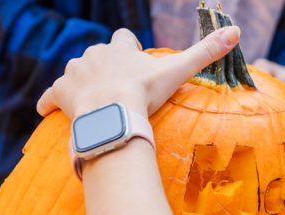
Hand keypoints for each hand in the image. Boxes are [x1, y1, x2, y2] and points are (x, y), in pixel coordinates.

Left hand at [36, 25, 239, 118]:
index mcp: (118, 47)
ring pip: (75, 73)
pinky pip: (49, 96)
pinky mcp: (59, 93)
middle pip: (97, 56)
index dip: (127, 49)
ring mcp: (73, 72)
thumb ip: (205, 52)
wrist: (111, 113)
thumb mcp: (177, 71)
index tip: (133, 63)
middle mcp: (93, 54)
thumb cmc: (143, 92)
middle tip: (116, 90)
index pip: (122, 38)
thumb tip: (236, 31)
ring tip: (92, 104)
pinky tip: (48, 111)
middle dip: (104, 69)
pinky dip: (49, 103)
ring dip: (81, 84)